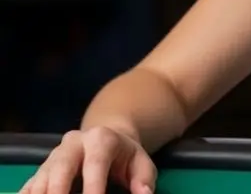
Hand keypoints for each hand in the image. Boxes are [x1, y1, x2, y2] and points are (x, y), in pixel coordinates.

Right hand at [20, 127, 156, 193]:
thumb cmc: (126, 156)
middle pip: (62, 166)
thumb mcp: (142, 163)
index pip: (95, 163)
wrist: (106, 138)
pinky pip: (30, 184)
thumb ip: (144, 179)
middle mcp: (74, 143)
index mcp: (101, 139)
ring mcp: (54, 155)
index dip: (93, 186)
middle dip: (59, 190)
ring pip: (42, 176)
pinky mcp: (41, 169)